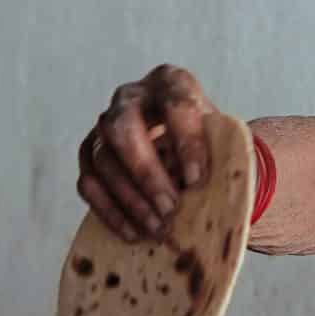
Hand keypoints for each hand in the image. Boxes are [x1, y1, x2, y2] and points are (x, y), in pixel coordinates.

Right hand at [77, 65, 216, 241]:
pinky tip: (133, 232)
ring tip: (157, 228)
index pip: (175, 102)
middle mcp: (131, 97)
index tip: (197, 180)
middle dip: (146, 172)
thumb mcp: (224, 141)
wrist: (186, 147)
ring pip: (103, 159)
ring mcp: (104, 126)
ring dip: (130, 198)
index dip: (185, 141)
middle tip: (170, 208)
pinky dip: (109, 210)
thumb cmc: (209, 141)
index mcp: (171, 83)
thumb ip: (225, 159)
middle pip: (123, 127)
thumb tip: (223, 196)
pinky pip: (88, 182)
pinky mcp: (90, 155)